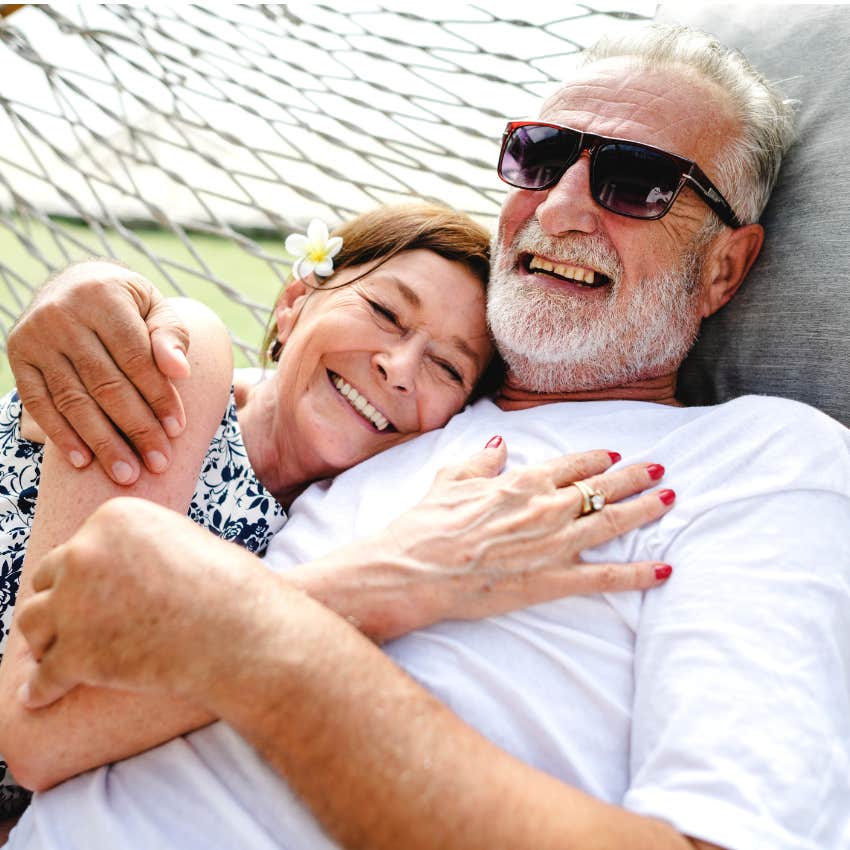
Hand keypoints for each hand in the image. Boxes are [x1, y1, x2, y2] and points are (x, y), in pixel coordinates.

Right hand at [8, 261, 190, 483]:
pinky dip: (61, 435)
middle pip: (106, 384)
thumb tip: (180, 371)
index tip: (178, 430)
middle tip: (158, 463)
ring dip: (102, 442)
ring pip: (74, 400)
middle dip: (136, 428)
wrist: (75, 283)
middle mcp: (63, 314)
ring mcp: (36, 336)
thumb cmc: (129, 304)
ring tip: (127, 474)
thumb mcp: (155, 307)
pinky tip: (83, 462)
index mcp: (102, 296)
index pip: (135, 358)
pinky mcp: (18, 355)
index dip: (158, 396)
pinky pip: (39, 403)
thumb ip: (170, 336)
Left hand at [17, 498, 270, 708]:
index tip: (104, 596)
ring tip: (57, 657)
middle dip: (62, 601)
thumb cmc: (227, 588)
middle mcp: (85, 552)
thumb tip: (114, 570)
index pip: (77, 546)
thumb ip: (140, 547)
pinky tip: (41, 697)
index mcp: (113, 518)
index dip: (88, 574)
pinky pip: (43, 677)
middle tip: (80, 624)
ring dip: (45, 640)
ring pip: (31, 623)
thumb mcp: (182, 542)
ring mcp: (75, 604)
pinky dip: (42, 688)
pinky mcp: (76, 654)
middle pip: (47, 578)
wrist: (244, 632)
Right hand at [302, 441, 674, 639]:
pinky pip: (604, 577)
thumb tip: (499, 445)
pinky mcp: (551, 581)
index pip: (570, 464)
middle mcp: (545, 508)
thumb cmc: (426, 524)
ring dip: (645, 510)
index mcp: (520, 482)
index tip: (613, 454)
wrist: (414, 569)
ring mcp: (552, 544)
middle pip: (600, 487)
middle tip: (659, 469)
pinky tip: (664, 569)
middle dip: (633, 477)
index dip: (595, 458)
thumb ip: (481, 461)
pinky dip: (637, 573)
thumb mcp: (449, 479)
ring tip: (670, 498)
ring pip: (611, 523)